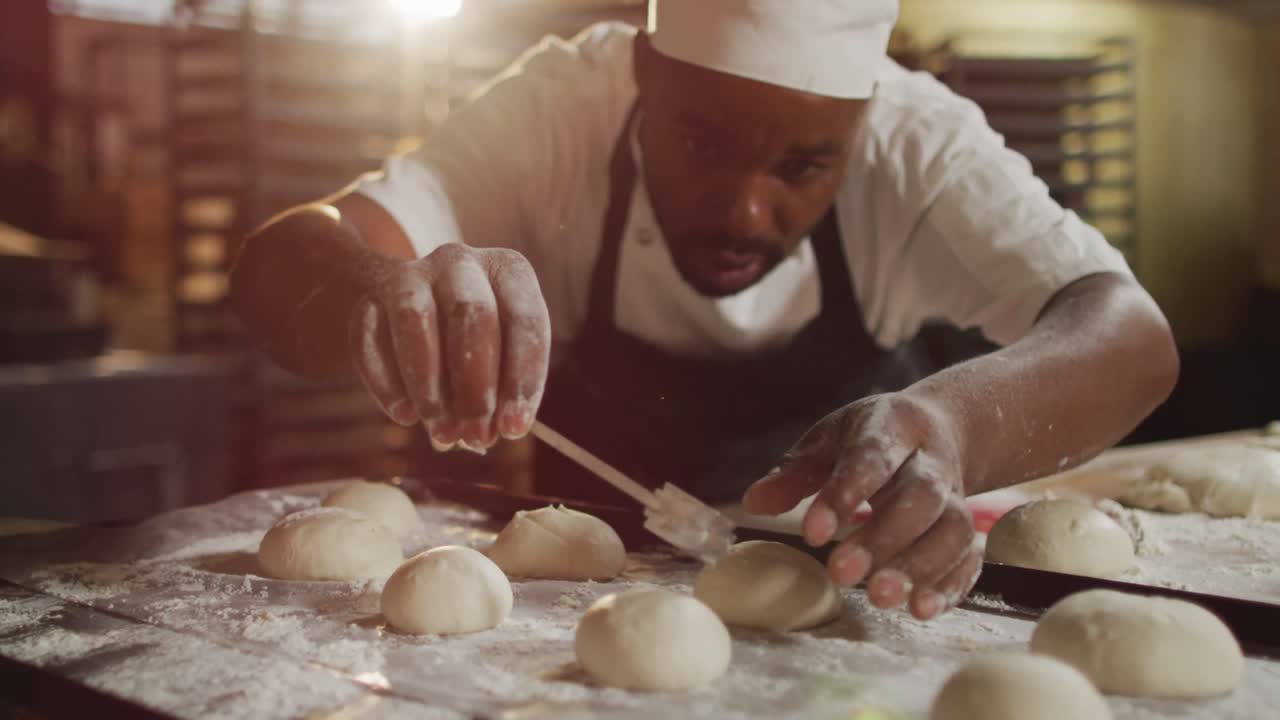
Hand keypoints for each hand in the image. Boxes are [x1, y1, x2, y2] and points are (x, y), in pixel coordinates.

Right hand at [349, 243, 550, 451]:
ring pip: (415, 320)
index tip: (513, 428)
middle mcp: (460, 263)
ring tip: (441, 432)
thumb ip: (501, 388)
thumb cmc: (474, 338)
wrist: (406, 302)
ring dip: (429, 385)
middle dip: (475, 385)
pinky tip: (405, 415)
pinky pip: (371, 339)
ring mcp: (411, 274)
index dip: (522, 378)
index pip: (524, 319)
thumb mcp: (501, 353)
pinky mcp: (369, 299)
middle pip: (471, 314)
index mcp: (508, 270)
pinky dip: (388, 384)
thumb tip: (490, 431)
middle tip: (476, 436)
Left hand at [741, 393, 981, 619]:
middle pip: (919, 497)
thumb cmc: (869, 440)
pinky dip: (951, 585)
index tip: (812, 532)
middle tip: (841, 574)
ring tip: (882, 598)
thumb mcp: (829, 442)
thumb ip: (794, 474)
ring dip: (920, 567)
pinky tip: (922, 609)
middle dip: (882, 538)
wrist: (939, 429)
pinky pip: (970, 557)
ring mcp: (957, 496)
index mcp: (892, 426)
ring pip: (952, 529)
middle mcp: (931, 461)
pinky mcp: (969, 529)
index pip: (870, 458)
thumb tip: (754, 504)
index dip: (844, 494)